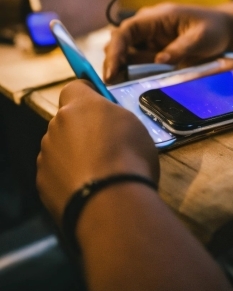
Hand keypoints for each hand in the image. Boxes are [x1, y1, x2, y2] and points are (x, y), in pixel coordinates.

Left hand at [36, 80, 158, 224]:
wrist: (110, 204)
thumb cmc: (128, 157)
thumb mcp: (133, 125)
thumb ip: (113, 117)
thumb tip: (106, 122)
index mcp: (79, 106)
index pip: (74, 87)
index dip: (87, 94)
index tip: (100, 104)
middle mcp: (56, 126)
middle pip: (67, 120)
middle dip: (81, 128)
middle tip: (105, 145)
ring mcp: (46, 155)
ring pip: (59, 146)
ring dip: (74, 153)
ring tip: (98, 173)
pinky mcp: (42, 181)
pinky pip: (56, 172)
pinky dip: (68, 176)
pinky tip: (87, 188)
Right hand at [103, 3, 232, 82]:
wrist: (223, 31)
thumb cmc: (213, 29)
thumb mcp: (201, 37)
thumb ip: (181, 47)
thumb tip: (159, 60)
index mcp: (156, 17)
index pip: (127, 30)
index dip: (116, 50)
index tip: (112, 70)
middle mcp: (147, 27)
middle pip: (119, 42)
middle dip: (112, 62)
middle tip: (111, 84)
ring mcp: (148, 40)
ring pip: (124, 54)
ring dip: (119, 69)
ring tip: (116, 86)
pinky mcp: (152, 52)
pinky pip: (135, 62)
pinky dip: (128, 73)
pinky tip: (126, 84)